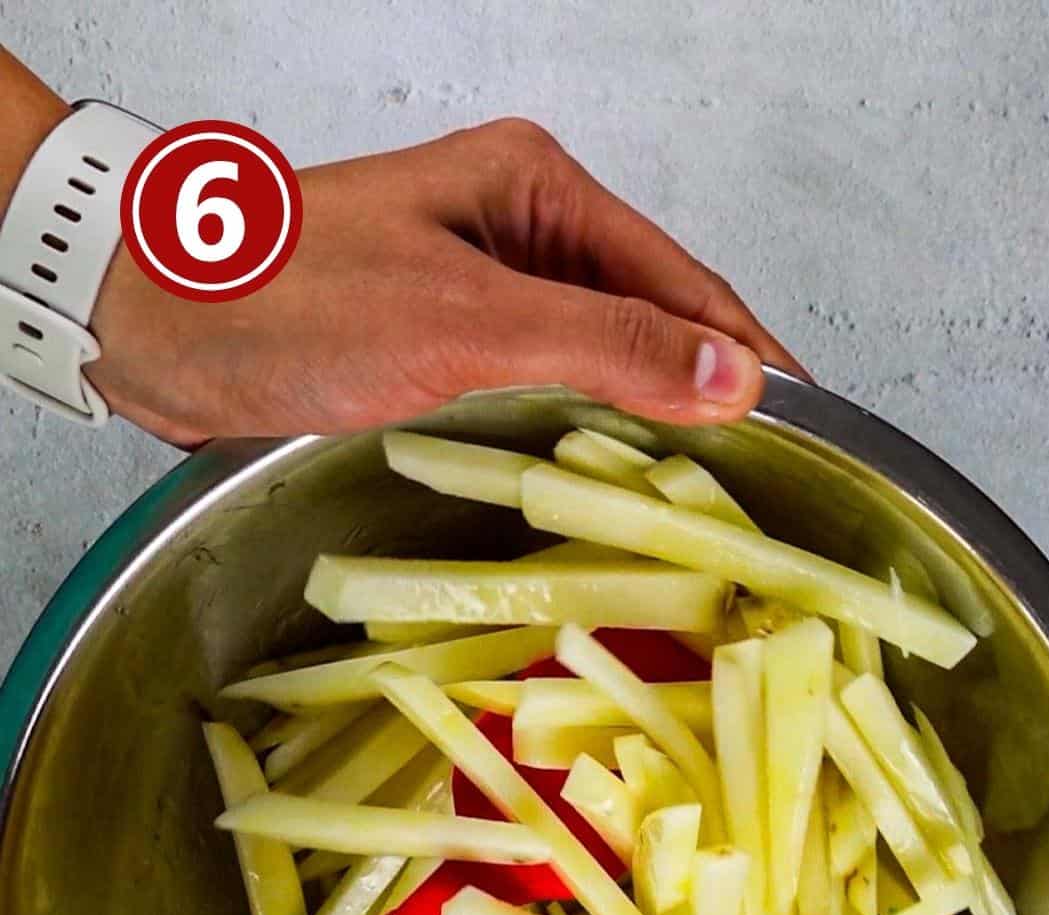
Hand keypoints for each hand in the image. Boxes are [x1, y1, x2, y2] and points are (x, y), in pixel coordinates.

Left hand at [90, 117, 807, 445]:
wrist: (155, 324)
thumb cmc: (289, 301)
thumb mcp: (466, 322)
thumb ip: (604, 345)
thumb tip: (730, 376)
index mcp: (537, 191)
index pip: (681, 280)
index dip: (747, 357)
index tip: (804, 431)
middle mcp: (517, 233)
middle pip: (648, 319)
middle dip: (702, 397)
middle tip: (756, 486)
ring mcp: (480, 293)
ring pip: (598, 365)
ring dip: (642, 427)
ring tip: (699, 501)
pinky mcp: (442, 350)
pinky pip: (541, 397)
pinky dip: (579, 443)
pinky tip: (603, 490)